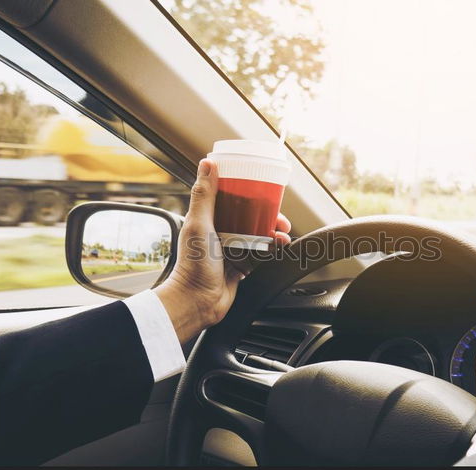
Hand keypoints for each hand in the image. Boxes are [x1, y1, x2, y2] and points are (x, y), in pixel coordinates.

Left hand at [155, 159, 290, 344]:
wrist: (197, 301)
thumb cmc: (193, 265)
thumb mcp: (199, 223)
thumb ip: (204, 195)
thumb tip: (208, 163)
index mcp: (208, 219)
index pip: (232, 198)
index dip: (250, 193)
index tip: (265, 190)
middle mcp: (220, 232)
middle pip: (250, 216)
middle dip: (269, 215)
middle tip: (280, 218)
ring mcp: (232, 250)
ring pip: (259, 234)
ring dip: (274, 232)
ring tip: (283, 235)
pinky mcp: (242, 266)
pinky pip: (262, 253)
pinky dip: (273, 249)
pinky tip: (280, 248)